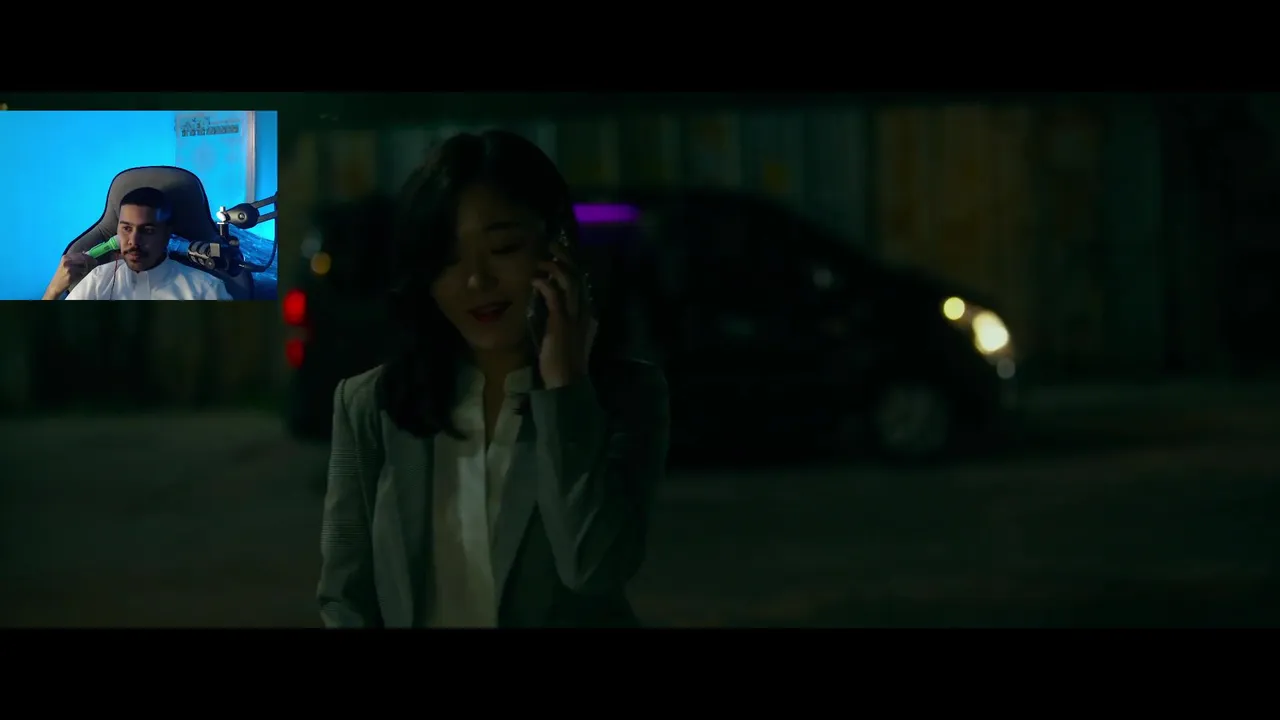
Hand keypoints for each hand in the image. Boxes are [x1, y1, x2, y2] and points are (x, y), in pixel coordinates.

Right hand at [42, 252, 91, 299]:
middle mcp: (67, 261)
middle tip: (95, 263)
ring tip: (81, 272)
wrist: (55, 285)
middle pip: (84, 259)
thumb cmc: (62, 274)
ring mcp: (69, 268)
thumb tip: (87, 253)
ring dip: (85, 270)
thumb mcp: (66, 264)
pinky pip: (82, 274)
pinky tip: (77, 276)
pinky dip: (82, 275)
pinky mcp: (71, 275)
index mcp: (65, 257)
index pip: (80, 254)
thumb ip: (75, 259)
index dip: (89, 256)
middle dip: (91, 261)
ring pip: (84, 267)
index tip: (94, 259)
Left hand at [531, 242, 597, 388]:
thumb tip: (548, 299)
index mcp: (587, 314)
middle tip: (553, 245)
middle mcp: (584, 311)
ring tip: (541, 261)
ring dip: (555, 267)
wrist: (565, 381)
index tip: (559, 254)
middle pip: (578, 276)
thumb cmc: (561, 362)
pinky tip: (535, 280)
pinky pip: (554, 295)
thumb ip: (559, 317)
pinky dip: (545, 284)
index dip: (572, 265)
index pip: (582, 282)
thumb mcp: (563, 334)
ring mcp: (574, 315)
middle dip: (566, 257)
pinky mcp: (561, 321)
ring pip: (570, 281)